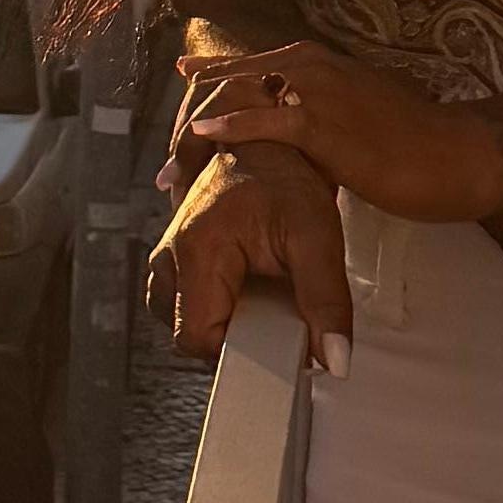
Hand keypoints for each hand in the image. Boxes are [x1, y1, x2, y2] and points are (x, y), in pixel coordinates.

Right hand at [150, 135, 353, 364]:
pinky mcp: (175, 254)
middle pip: (186, 334)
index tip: (277, 342)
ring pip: (182, 320)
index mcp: (197, 251)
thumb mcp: (319, 239)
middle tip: (273, 317)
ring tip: (261, 302)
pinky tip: (246, 292)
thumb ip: (326, 302)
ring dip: (221, 323)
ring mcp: (167, 254)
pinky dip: (214, 307)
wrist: (266, 141)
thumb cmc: (288, 180)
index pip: (197, 337)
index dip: (238, 352)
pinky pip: (184, 300)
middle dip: (231, 339)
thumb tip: (335, 362)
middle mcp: (170, 254)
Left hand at [174, 30, 502, 228]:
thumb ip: (335, 111)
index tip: (194, 81)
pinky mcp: (320, 124)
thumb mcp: (368, 113)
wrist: (459, 153)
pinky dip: (229, 125)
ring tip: (174, 141)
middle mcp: (316, 67)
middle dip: (208, 93)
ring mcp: (316, 92)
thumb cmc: (422, 141)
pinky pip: (261, 122)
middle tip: (172, 116)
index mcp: (327, 63)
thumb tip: (315, 128)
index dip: (228, 77)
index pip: (263, 65)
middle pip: (244, 74)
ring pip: (244, 96)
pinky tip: (203, 133)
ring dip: (208, 118)